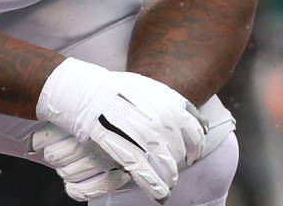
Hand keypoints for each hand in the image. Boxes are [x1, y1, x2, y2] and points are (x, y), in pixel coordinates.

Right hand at [36, 58, 207, 202]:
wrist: (85, 92)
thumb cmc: (115, 88)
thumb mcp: (149, 87)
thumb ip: (170, 101)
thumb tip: (191, 114)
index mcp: (170, 103)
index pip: (196, 130)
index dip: (196, 145)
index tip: (193, 153)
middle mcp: (163, 121)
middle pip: (181, 151)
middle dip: (179, 162)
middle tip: (174, 167)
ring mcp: (145, 138)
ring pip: (168, 167)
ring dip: (170, 178)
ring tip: (168, 183)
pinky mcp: (128, 153)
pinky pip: (149, 177)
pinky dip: (157, 189)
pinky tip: (160, 196)